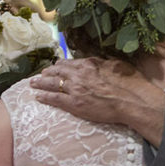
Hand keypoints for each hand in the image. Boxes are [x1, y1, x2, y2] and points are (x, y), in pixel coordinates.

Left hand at [31, 59, 164, 143]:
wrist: (131, 100)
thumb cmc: (129, 83)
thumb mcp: (116, 65)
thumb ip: (102, 62)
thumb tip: (98, 61)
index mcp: (89, 63)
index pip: (69, 63)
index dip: (60, 65)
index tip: (56, 66)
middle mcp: (79, 74)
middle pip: (58, 72)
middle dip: (47, 73)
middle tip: (40, 74)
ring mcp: (75, 89)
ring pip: (53, 84)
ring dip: (41, 83)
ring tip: (33, 83)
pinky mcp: (74, 104)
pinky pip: (55, 99)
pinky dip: (45, 97)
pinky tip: (38, 96)